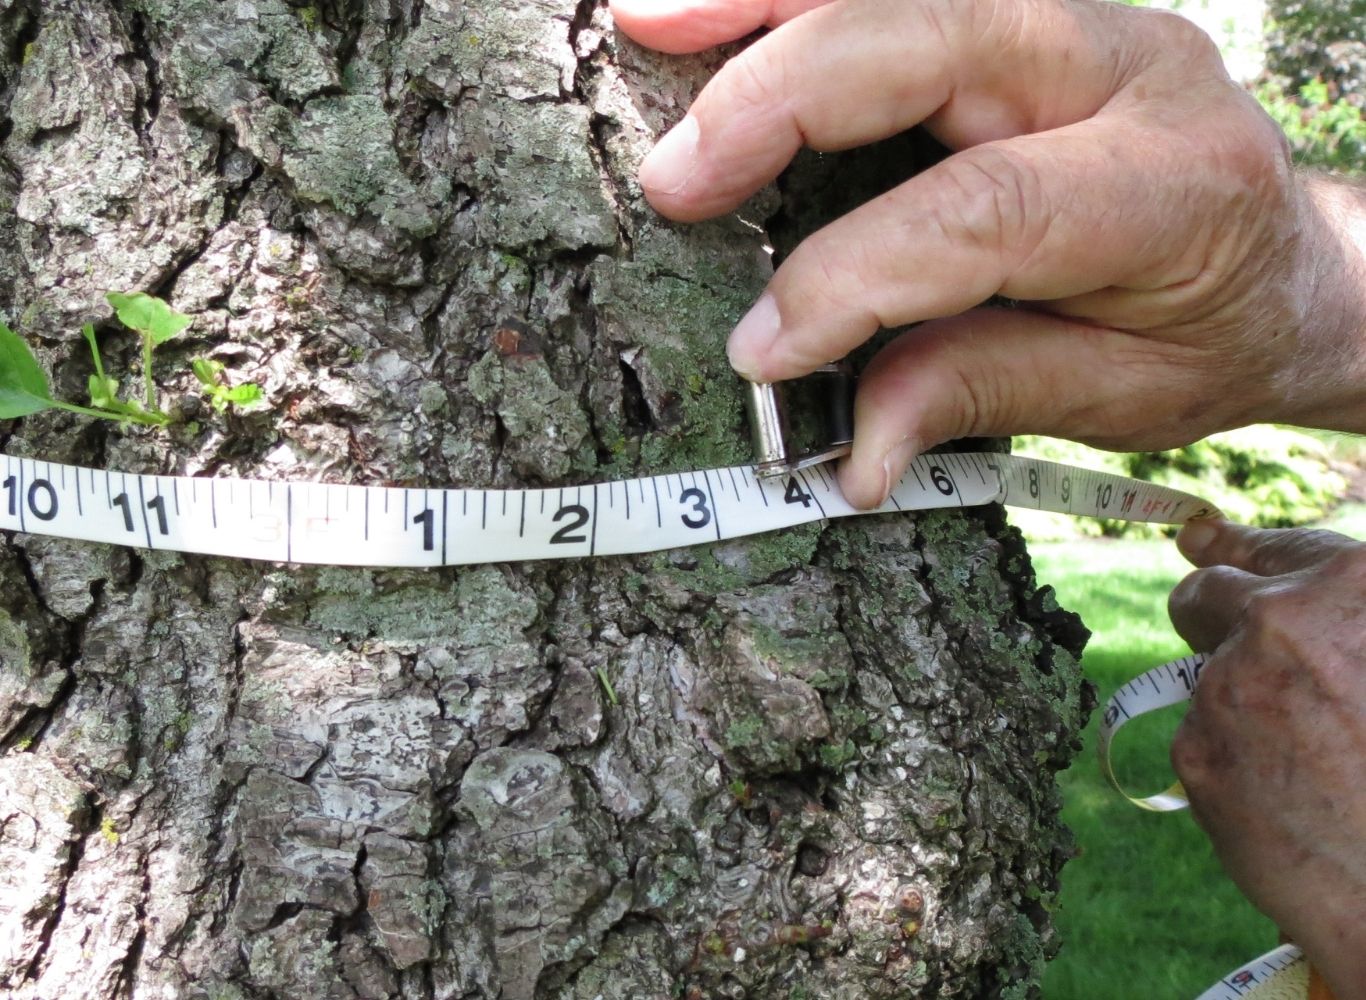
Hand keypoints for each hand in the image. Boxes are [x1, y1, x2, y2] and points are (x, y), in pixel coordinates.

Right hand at [613, 0, 1365, 507]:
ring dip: (764, 5)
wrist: (1287, 261)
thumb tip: (850, 456)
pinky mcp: (1021, 12)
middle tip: (675, 183)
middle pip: (929, 43)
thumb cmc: (1209, 336)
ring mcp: (1070, 19)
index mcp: (1169, 185)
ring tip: (648, 26)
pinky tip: (709, 10)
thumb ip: (984, 395)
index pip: (984, 208)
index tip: (761, 351)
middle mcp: (1123, 68)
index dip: (854, 278)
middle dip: (783, 104)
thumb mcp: (1123, 399)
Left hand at [1170, 519, 1365, 998]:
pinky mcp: (1196, 746)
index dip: (1234, 546)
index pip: (1275, 549)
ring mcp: (1232, 681)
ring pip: (1201, 674)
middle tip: (1225, 647)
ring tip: (1304, 759)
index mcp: (1356, 583)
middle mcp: (1285, 618)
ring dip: (1232, 700)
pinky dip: (1230, 762)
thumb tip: (1275, 595)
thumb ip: (1344, 618)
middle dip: (1205, 615)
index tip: (1199, 539)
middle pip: (1204, 592)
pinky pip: (1199, 737)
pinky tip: (1284, 799)